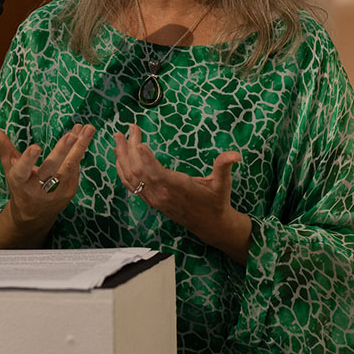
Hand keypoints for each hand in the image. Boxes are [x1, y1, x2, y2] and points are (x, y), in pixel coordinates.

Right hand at [0, 123, 95, 245]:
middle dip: (60, 152)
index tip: (36, 147)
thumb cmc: (20, 182)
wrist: (34, 213)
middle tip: (70, 135)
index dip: (28, 160)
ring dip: (79, 147)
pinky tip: (84, 134)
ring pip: (68, 167)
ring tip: (87, 128)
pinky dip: (80, 150)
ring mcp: (55, 191)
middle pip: (50, 169)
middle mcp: (37, 188)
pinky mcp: (69, 191)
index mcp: (20, 180)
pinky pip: (76, 168)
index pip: (23, 170)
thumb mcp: (8, 164)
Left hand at [113, 124, 251, 262]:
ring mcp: (153, 198)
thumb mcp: (223, 184)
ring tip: (117, 137)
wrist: (209, 225)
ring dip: (122, 156)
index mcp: (177, 188)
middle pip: (139, 170)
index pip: (158, 173)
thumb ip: (224, 167)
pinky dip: (121, 170)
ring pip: (130, 177)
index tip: (138, 143)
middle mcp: (161, 194)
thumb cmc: (216, 202)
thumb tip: (236, 154)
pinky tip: (119, 157)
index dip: (147, 159)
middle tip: (130, 128)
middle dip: (130, 148)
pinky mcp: (150, 200)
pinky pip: (130, 185)